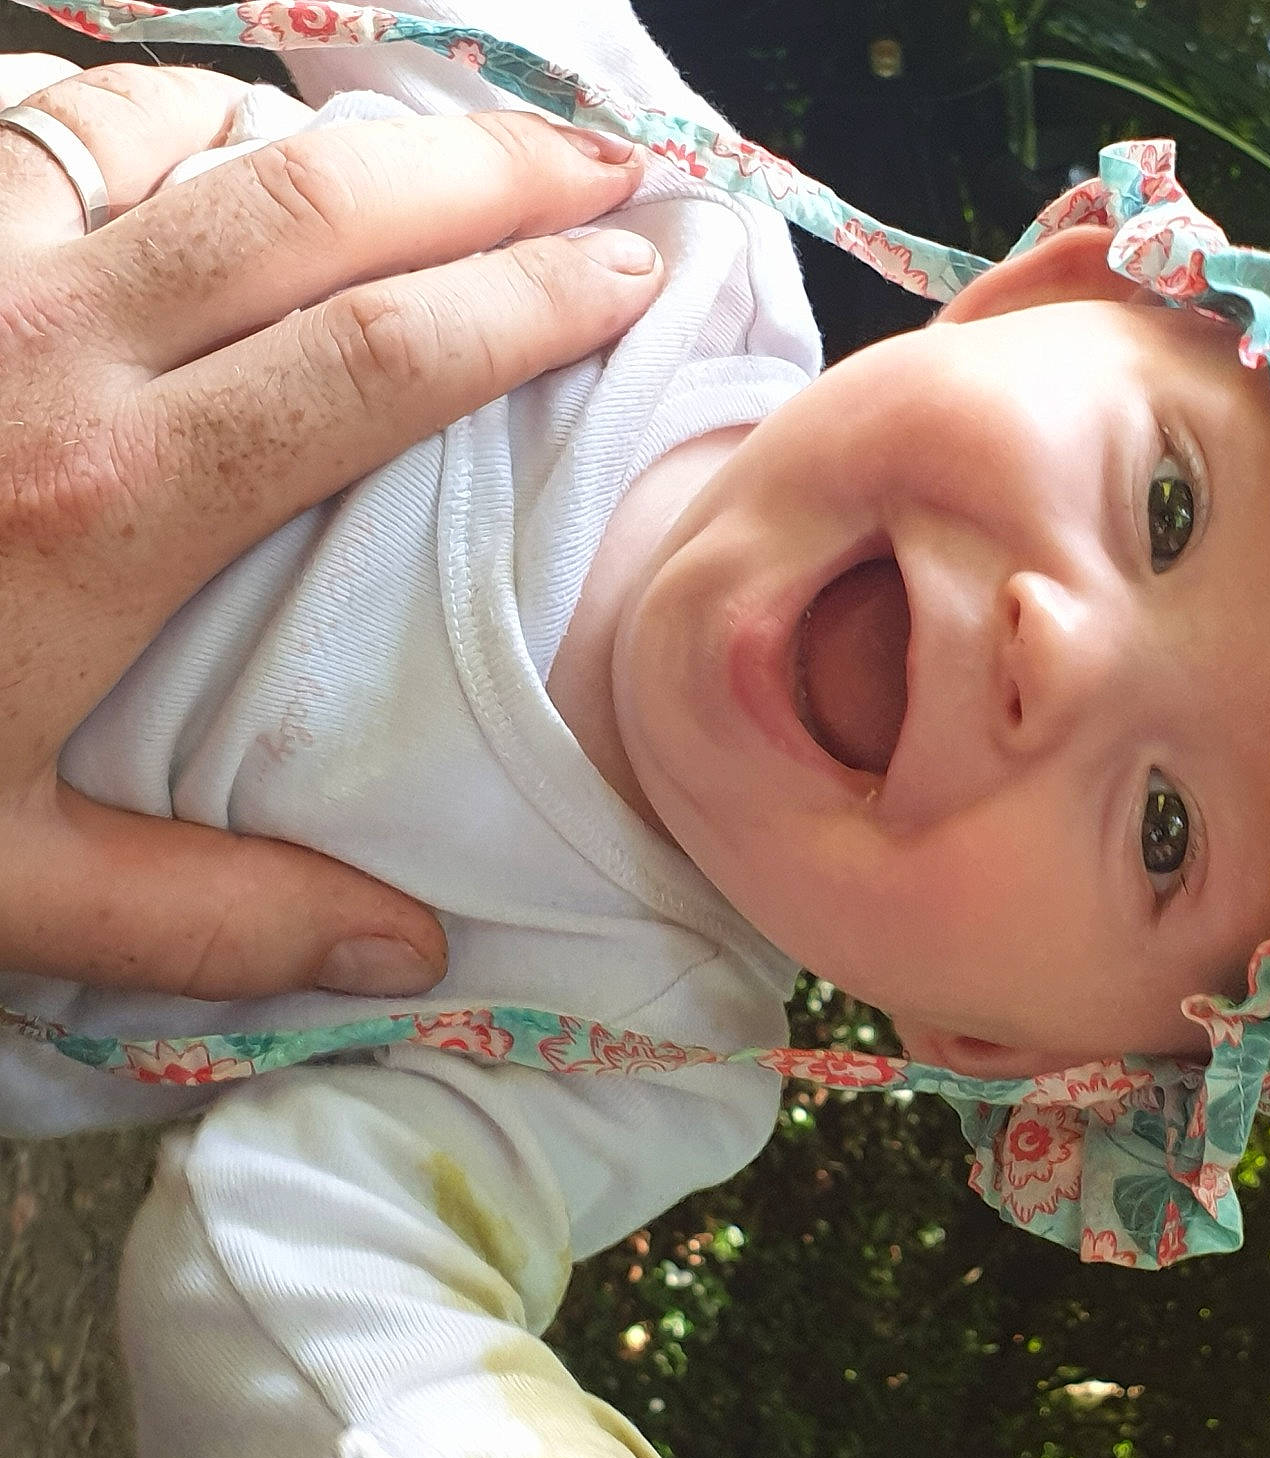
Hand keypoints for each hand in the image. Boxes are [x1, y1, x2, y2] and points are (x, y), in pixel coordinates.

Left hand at [0, 60, 662, 999]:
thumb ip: (217, 916)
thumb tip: (413, 954)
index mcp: (115, 499)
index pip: (386, 355)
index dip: (535, 300)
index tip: (637, 274)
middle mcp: (48, 343)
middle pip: (321, 197)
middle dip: (489, 168)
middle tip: (604, 165)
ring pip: (187, 126)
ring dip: (340, 130)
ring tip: (445, 153)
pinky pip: (53, 126)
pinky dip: (166, 117)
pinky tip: (218, 150)